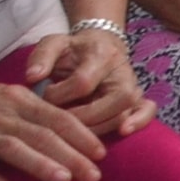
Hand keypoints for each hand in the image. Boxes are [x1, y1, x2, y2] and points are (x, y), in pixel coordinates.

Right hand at [0, 57, 109, 180]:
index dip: (81, 135)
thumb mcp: (4, 98)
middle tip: (94, 176)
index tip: (101, 154)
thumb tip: (71, 134)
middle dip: (71, 155)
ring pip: (13, 148)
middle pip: (41, 134)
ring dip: (40, 164)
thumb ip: (34, 114)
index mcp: (16, 98)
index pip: (56, 116)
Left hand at [28, 23, 153, 140]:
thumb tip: (32, 77)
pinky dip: (139, 121)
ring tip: (77, 137)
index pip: (84, 82)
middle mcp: (122, 70)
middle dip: (85, 117)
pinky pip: (147, 110)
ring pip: (125, 111)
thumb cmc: (73, 50)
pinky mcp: (138, 97)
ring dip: (100, 127)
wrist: (98, 45)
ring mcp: (132, 85)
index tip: (43, 98)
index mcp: (101, 54)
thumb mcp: (55, 43)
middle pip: (115, 99)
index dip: (61, 95)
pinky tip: (123, 132)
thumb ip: (41, 56)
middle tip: (61, 125)